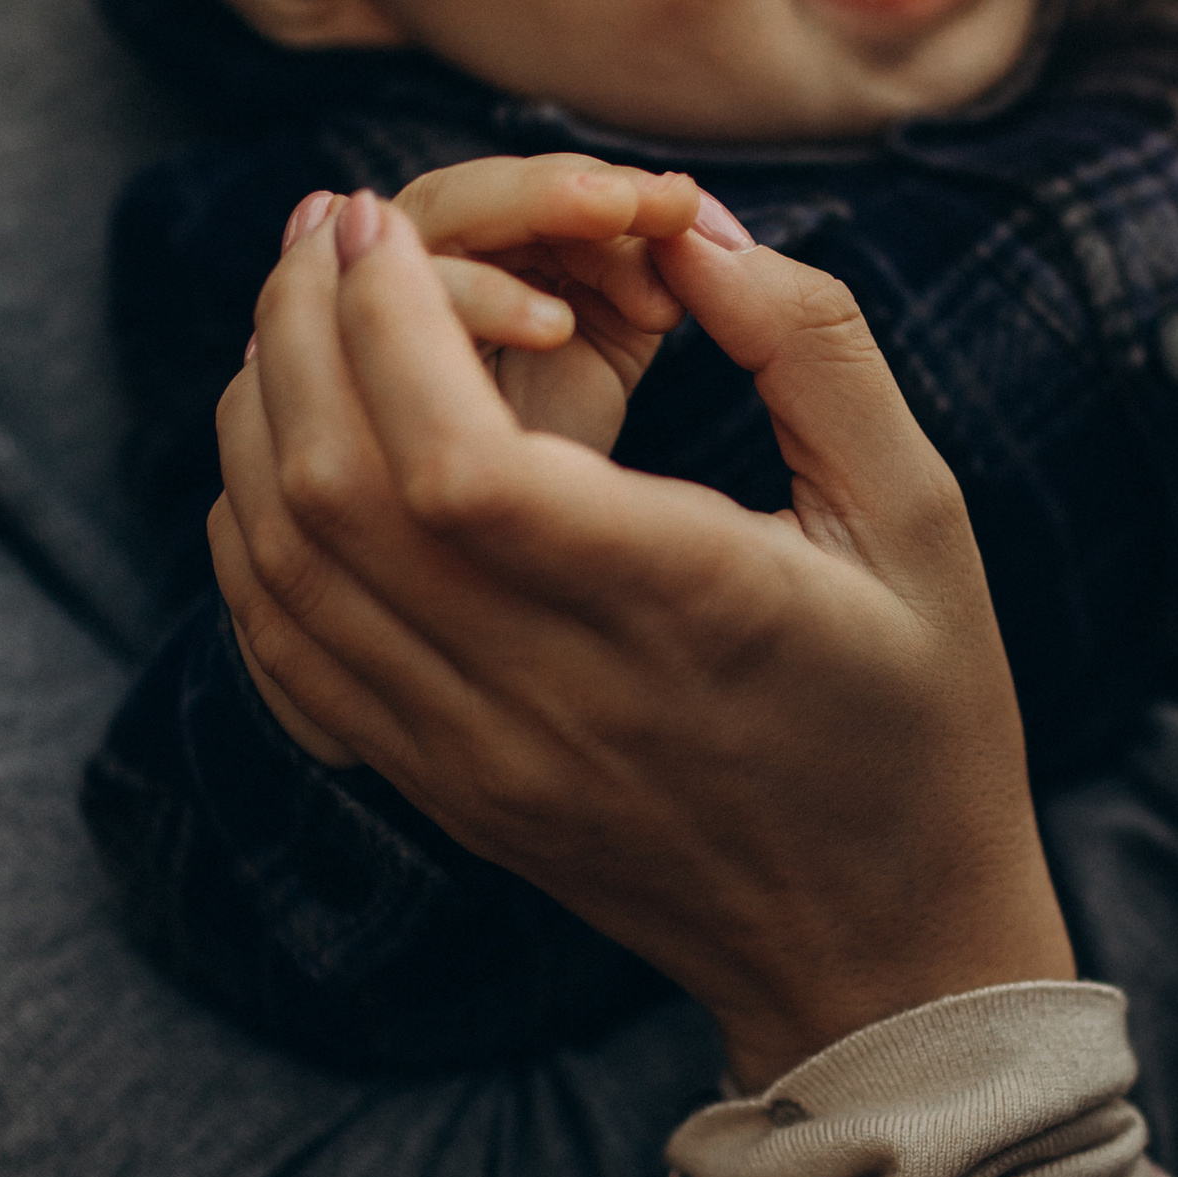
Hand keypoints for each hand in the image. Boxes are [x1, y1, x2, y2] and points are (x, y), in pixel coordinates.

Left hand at [210, 188, 1072, 1089]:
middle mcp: (555, 694)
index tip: (387, 227)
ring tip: (299, 310)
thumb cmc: (921, 719)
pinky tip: (291, 452)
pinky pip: (287, 654)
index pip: (457, 463)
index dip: (389, 325)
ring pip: (288, 568)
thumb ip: (813, 348)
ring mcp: (481, 758)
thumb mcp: (917, 518)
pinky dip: (256, 535)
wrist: (878, 950)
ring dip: (264, 416)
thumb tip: (689, 226)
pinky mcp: (444, 791)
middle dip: (303, 329)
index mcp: (683, 609)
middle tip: (326, 226)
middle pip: (337, 496)